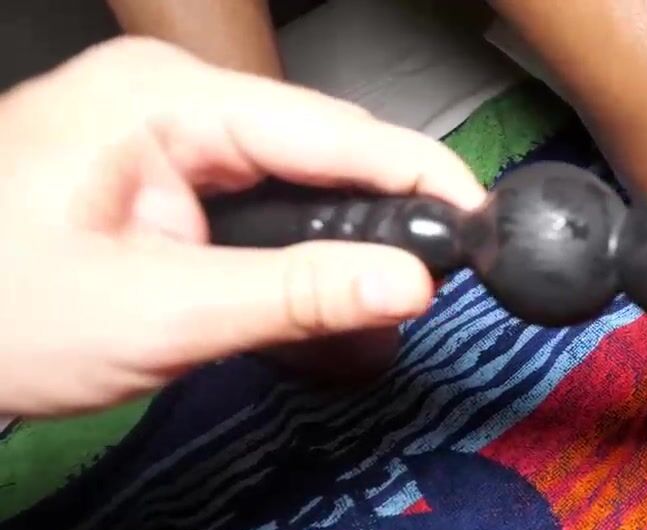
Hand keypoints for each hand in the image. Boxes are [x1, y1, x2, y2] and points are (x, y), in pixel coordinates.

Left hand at [0, 37, 486, 416]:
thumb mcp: (161, 313)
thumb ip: (297, 295)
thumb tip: (411, 282)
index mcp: (164, 100)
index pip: (330, 128)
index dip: (420, 175)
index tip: (484, 220)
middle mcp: (168, 98)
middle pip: (321, 145)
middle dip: (388, 206)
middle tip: (447, 269)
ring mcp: (163, 131)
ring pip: (296, 172)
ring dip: (345, 228)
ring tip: (400, 279)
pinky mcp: (162, 170)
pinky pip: (261, 193)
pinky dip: (302, 237)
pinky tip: (333, 272)